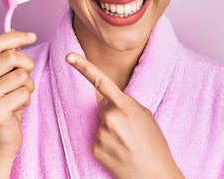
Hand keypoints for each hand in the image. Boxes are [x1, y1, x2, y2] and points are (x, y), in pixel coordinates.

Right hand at [0, 31, 36, 160]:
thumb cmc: (5, 104)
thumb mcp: (3, 77)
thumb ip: (6, 56)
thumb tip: (15, 32)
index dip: (16, 36)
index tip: (32, 36)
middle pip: (11, 56)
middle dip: (27, 64)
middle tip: (26, 77)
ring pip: (21, 75)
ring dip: (28, 86)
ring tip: (19, 96)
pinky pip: (24, 93)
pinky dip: (27, 100)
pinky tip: (17, 109)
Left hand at [66, 53, 183, 178]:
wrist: (155, 175)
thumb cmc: (155, 144)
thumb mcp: (146, 115)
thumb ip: (126, 103)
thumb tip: (109, 102)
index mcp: (125, 105)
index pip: (101, 81)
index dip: (83, 67)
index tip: (69, 57)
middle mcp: (110, 118)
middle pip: (103, 107)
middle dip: (113, 114)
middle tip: (130, 130)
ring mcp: (101, 134)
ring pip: (101, 124)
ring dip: (111, 130)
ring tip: (128, 142)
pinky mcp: (95, 149)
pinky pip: (98, 139)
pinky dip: (107, 144)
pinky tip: (120, 151)